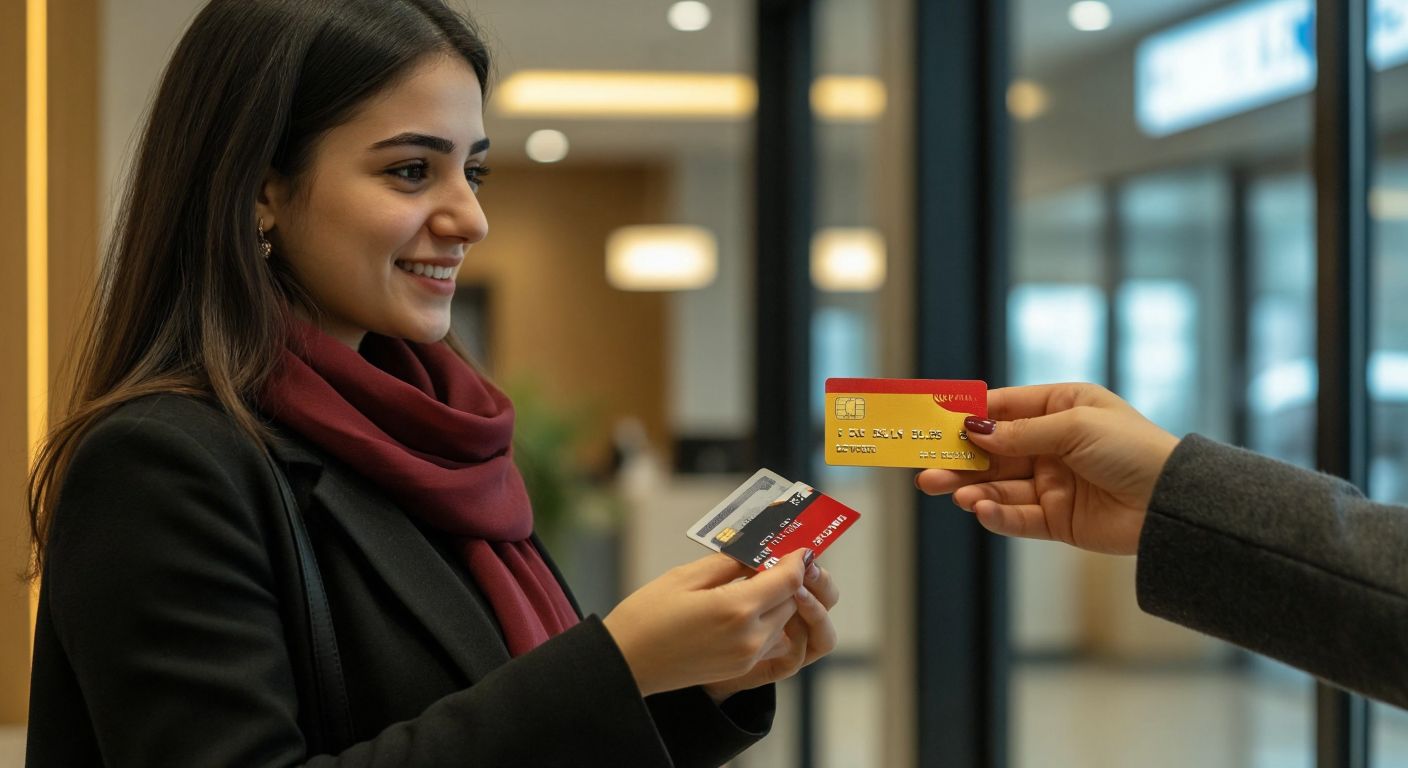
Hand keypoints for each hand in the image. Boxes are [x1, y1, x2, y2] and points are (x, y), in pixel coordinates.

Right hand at [602, 550, 811, 697]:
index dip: (796, 559)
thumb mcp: (685, 577)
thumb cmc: (647, 615)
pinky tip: (742, 605)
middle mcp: (750, 637)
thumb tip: (758, 550)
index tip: (796, 546)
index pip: (788, 580)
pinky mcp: (742, 668)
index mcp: (736, 609)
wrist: (627, 663)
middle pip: (791, 600)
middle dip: (785, 579)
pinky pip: (770, 639)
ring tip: (753, 581)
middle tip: (770, 558)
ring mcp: (747, 656)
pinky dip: (766, 620)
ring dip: (777, 600)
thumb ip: (729, 562)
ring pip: (783, 621)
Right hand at [915, 383, 1179, 554]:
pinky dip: (995, 514)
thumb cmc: (1133, 450)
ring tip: (948, 491)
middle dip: (960, 460)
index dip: (970, 416)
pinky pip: (1017, 516)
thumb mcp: (1074, 428)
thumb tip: (973, 429)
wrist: (1172, 503)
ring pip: (999, 486)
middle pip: (993, 452)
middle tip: (926, 468)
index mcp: (1061, 409)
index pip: (1004, 409)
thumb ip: (1019, 433)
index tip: (934, 423)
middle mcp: (1053, 445)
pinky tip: (980, 509)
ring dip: (972, 489)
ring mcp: (1053, 483)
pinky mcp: (1057, 519)